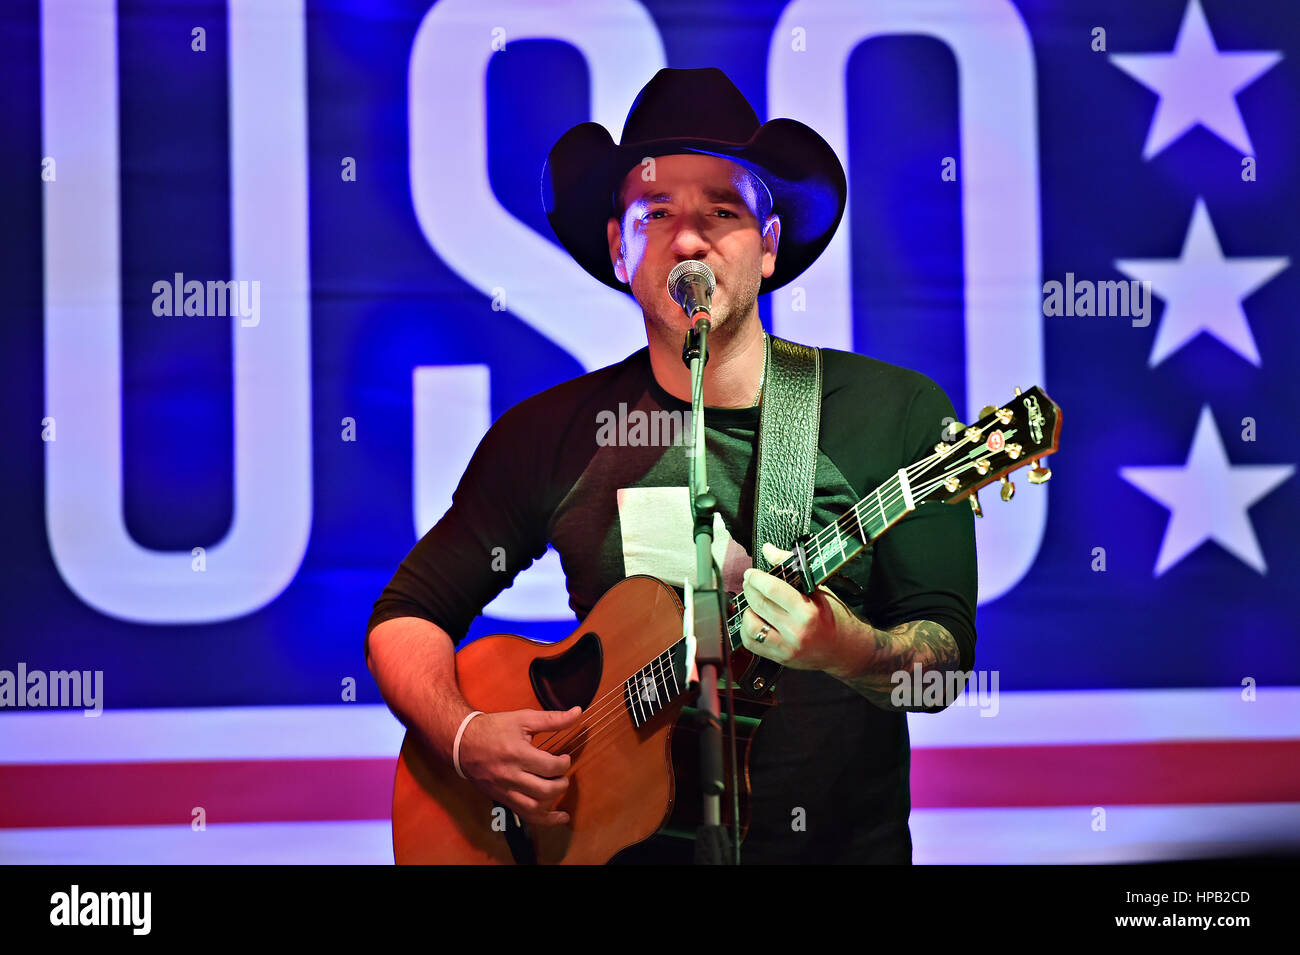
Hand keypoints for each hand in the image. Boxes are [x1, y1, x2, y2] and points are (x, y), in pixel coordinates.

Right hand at [456, 706, 581, 826]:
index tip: (564, 757)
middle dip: (561, 783)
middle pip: (545, 790)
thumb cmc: (494, 728)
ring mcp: (505, 790)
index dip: (564, 763)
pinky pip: (525, 815)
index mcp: (517, 753)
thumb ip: (553, 719)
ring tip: (559, 790)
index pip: (550, 766)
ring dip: (554, 803)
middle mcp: (510, 775)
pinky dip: (544, 820)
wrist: (462, 742)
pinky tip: (557, 817)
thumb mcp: (523, 718)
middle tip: (561, 773)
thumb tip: (578, 712)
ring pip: (534, 808)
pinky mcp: (502, 798)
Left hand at [738, 542, 873, 677]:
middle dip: (749, 589)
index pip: (773, 589)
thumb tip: (768, 550)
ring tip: (753, 603)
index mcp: (807, 612)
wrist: (846, 649)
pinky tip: (754, 620)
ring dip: (747, 610)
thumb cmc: (835, 616)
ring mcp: (787, 647)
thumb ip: (792, 567)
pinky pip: (751, 644)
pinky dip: (747, 629)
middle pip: (759, 604)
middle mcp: (796, 631)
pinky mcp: (780, 658)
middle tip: (750, 582)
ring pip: (751, 626)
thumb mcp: (819, 589)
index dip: (757, 578)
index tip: (752, 573)